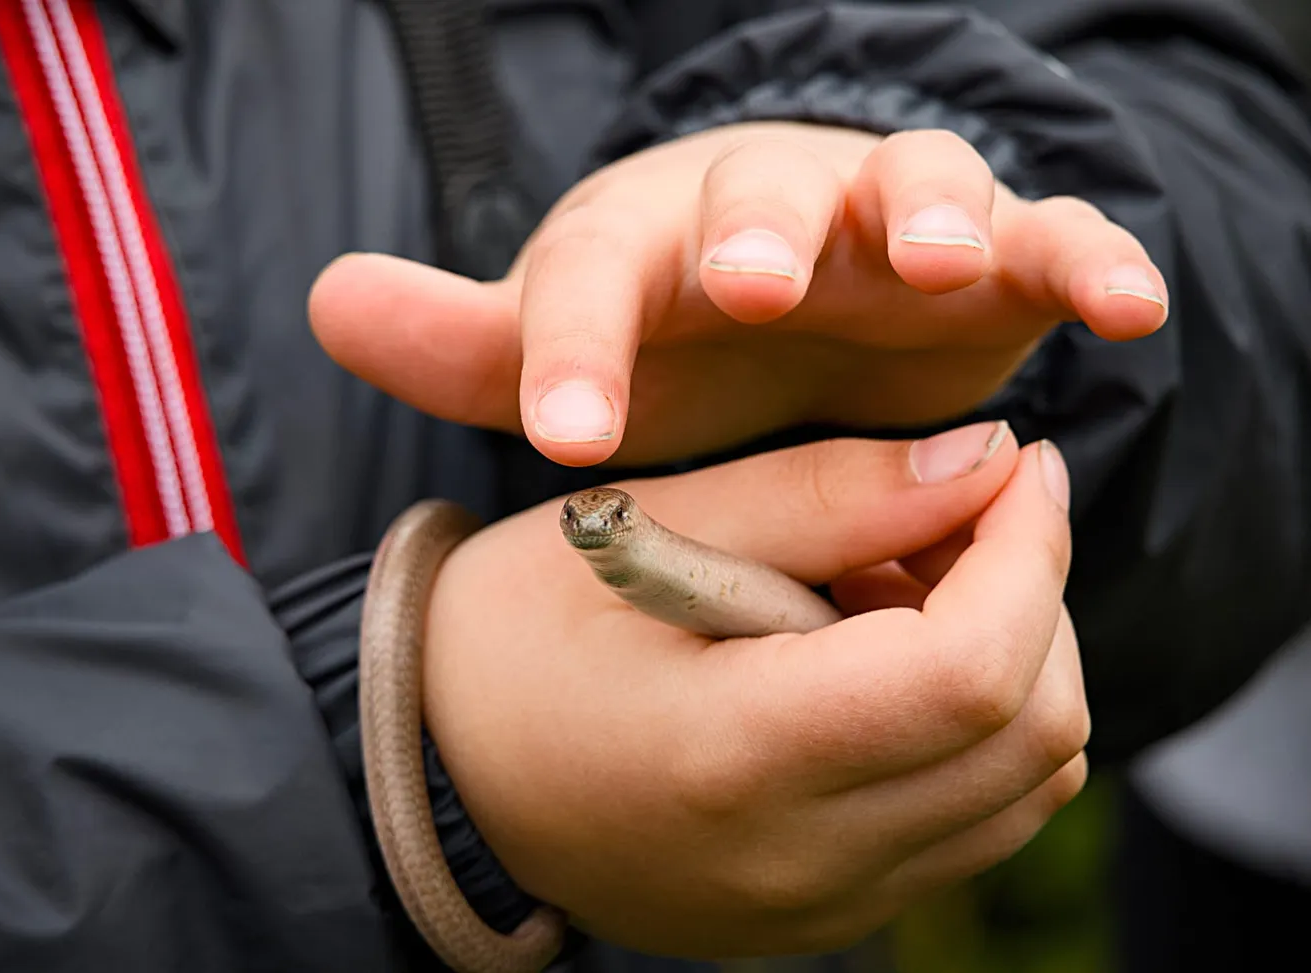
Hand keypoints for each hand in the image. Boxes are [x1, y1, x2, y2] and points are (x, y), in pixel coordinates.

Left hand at [310, 122, 1167, 466]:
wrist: (804, 297)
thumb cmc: (674, 336)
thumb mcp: (573, 339)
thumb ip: (468, 339)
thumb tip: (326, 300)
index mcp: (654, 235)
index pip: (596, 274)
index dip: (576, 346)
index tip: (565, 437)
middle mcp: (771, 206)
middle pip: (759, 190)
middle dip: (756, 232)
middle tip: (746, 286)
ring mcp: (886, 220)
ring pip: (915, 183)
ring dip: (926, 211)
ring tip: (933, 260)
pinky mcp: (992, 257)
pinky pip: (1047, 236)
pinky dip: (1087, 256)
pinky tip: (1126, 306)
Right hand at [422, 422, 1086, 957]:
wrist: (443, 772)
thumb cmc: (513, 634)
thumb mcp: (640, 527)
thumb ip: (823, 494)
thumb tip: (986, 461)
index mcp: (731, 752)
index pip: (970, 670)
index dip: (1029, 552)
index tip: (1013, 465)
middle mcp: (794, 859)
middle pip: (1031, 736)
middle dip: (1035, 598)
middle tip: (952, 514)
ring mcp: (819, 906)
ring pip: (1028, 789)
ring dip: (1012, 663)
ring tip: (906, 586)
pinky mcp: (829, 916)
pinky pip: (973, 823)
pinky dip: (974, 727)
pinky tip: (883, 659)